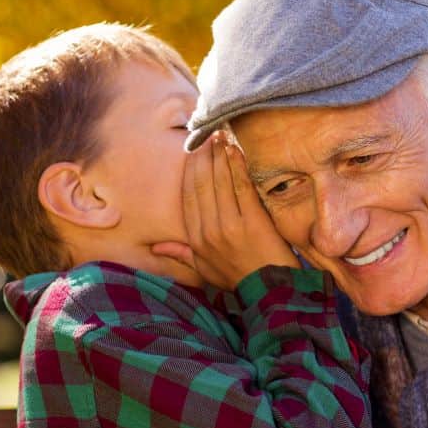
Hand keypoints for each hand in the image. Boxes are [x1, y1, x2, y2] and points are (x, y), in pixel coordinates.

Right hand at [154, 132, 298, 289]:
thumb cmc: (238, 280)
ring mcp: (230, 226)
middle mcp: (209, 231)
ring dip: (219, 155)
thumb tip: (156, 247)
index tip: (193, 151)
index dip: (190, 171)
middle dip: (203, 156)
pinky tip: (235, 149)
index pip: (188, 196)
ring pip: (220, 182)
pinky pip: (242, 186)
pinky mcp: (252, 222)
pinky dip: (237, 166)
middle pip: (202, 184)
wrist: (270, 293)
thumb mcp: (205, 270)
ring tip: (221, 134)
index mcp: (196, 240)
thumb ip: (182, 254)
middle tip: (208, 134)